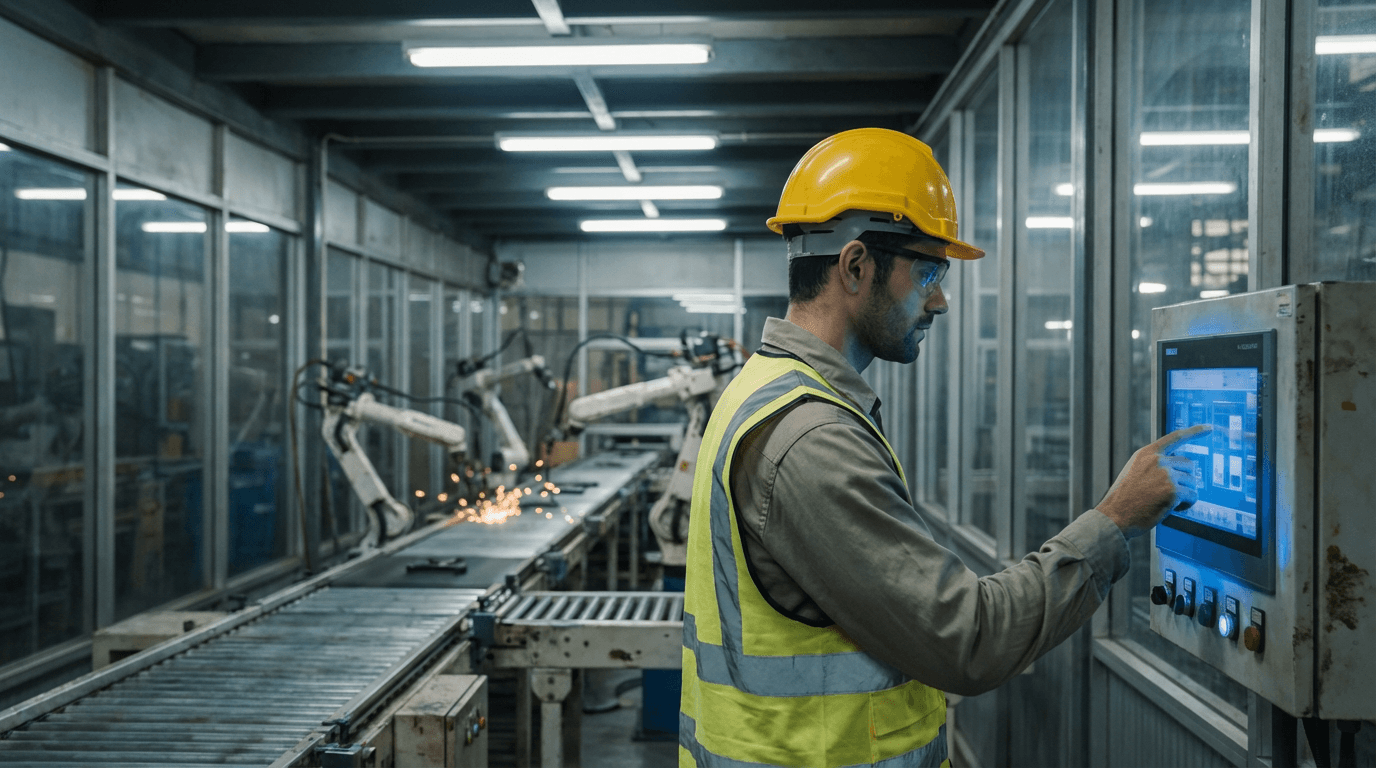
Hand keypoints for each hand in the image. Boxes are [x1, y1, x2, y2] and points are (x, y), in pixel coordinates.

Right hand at [1097, 424, 1212, 539]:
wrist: (1115, 515)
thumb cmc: (1123, 498)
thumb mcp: (1134, 471)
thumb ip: (1153, 464)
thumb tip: (1176, 469)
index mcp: (1147, 453)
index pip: (1175, 437)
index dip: (1195, 431)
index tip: (1209, 428)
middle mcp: (1158, 460)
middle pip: (1188, 465)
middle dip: (1184, 478)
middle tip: (1171, 492)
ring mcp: (1167, 475)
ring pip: (1192, 481)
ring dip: (1184, 492)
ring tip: (1167, 502)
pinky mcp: (1174, 491)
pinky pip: (1193, 496)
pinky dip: (1187, 504)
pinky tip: (1173, 508)